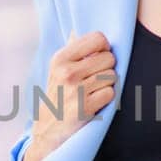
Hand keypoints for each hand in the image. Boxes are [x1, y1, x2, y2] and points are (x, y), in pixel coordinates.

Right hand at [25, 30, 115, 160]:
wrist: (48, 131)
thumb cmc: (59, 95)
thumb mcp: (58, 69)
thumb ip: (72, 49)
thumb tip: (78, 30)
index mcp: (60, 58)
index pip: (99, 39)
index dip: (103, 49)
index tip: (97, 59)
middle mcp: (67, 72)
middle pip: (109, 58)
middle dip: (107, 69)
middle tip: (94, 80)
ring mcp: (76, 90)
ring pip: (112, 76)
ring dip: (107, 85)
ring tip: (92, 92)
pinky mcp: (85, 108)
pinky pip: (111, 94)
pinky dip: (106, 99)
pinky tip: (94, 103)